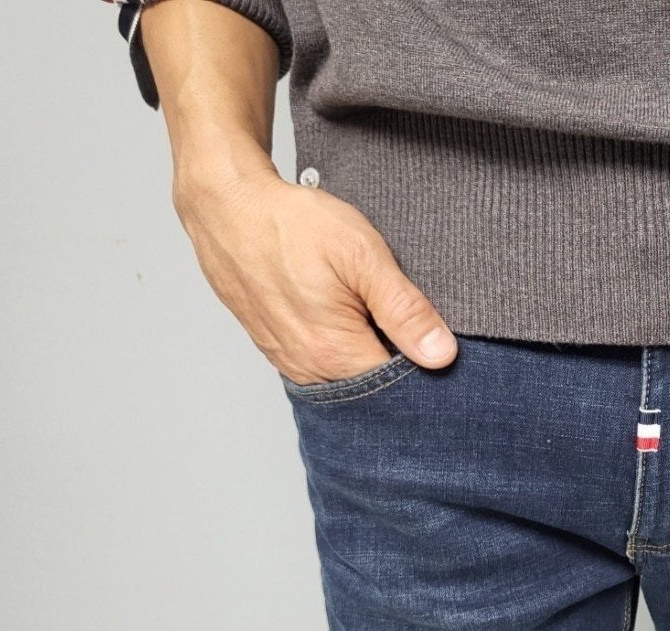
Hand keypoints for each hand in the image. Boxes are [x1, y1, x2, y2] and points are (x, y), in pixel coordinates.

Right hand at [172, 164, 456, 385]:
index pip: (400, 387)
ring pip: (346, 375)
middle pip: (372, 386)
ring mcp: (288, 360)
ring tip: (371, 312)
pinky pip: (321, 362)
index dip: (424, 366)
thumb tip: (441, 355)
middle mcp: (308, 367)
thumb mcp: (362, 256)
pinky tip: (347, 316)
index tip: (436, 340)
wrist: (228, 205)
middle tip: (405, 320)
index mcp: (335, 353)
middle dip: (396, 362)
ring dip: (366, 353)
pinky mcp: (275, 347)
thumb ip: (404, 310)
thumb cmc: (292, 225)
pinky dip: (340, 347)